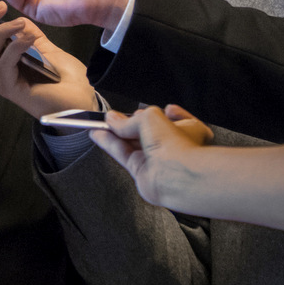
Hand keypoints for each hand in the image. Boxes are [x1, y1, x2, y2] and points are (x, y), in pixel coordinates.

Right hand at [0, 0, 93, 118]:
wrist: (84, 102)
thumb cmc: (68, 81)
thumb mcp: (48, 50)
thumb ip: (31, 36)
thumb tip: (18, 19)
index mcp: (5, 64)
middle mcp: (0, 74)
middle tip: (0, 6)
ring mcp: (4, 83)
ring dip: (0, 32)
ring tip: (20, 21)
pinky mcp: (13, 90)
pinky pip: (5, 63)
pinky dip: (15, 46)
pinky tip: (30, 37)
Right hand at [91, 104, 212, 207]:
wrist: (176, 175)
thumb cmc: (176, 145)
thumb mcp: (150, 117)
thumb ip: (129, 120)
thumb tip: (113, 119)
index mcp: (185, 129)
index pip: (168, 117)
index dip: (153, 113)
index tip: (138, 109)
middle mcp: (170, 144)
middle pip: (145, 131)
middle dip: (128, 123)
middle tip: (111, 117)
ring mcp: (155, 159)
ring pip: (131, 142)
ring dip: (114, 133)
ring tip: (99, 124)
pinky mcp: (141, 171)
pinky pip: (122, 154)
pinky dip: (109, 144)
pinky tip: (98, 135)